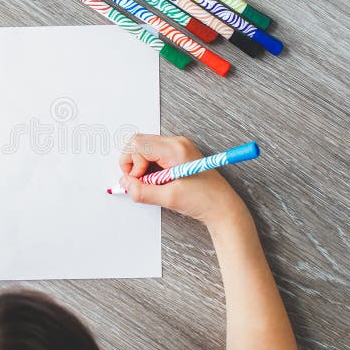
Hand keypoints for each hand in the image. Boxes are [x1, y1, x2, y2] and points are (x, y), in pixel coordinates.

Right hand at [119, 134, 247, 227]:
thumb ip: (142, 191)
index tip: (137, 181)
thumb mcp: (169, 198)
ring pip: (143, 148)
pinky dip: (148, 168)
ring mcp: (177, 147)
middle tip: (140, 182)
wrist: (223, 207)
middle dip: (133, 163)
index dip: (131, 164)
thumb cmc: (205, 200)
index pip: (137, 144)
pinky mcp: (177, 154)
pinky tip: (157, 181)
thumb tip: (125, 184)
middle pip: (138, 142)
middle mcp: (176, 143)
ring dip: (140, 166)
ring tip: (152, 184)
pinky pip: (152, 154)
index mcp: (175, 149)